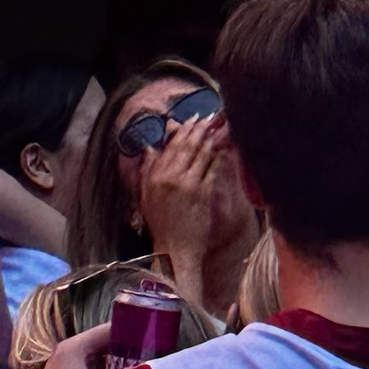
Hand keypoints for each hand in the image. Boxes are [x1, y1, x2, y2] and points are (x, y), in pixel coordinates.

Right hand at [138, 114, 249, 308]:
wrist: (175, 251)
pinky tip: (221, 148)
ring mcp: (188, 184)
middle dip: (199, 129)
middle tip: (208, 117)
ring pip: (201, 154)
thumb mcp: (146, 197)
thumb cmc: (161, 225)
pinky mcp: (203, 193)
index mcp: (155, 177)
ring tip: (217, 127)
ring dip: (210, 138)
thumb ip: (147, 170)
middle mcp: (171, 177)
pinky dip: (216, 156)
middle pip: (187, 146)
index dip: (183, 131)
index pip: (171, 147)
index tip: (191, 119)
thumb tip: (150, 147)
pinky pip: (211, 168)